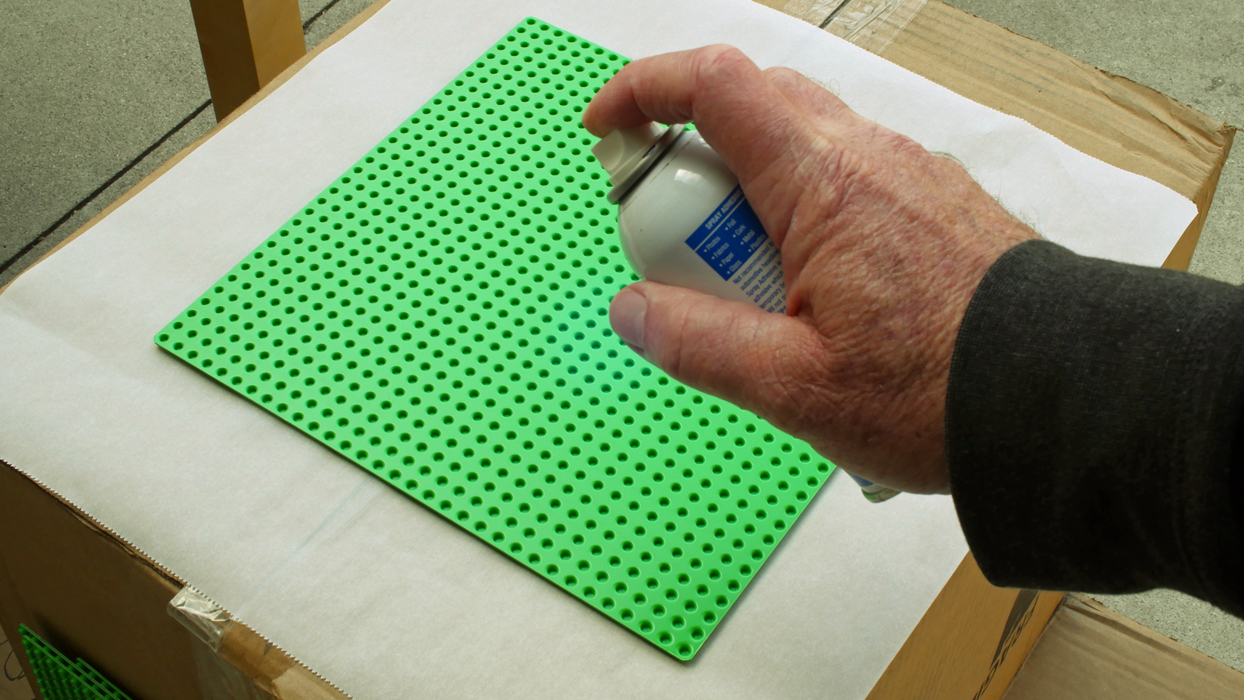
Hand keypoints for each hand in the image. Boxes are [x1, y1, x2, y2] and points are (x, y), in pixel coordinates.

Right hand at [582, 46, 1036, 493]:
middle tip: (678, 247)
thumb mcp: (795, 387)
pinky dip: (798, 216)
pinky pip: (841, 181)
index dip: (645, 88)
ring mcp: (905, 173)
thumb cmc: (942, 390)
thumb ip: (698, 342)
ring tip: (754, 294)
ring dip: (746, 199)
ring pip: (795, 147)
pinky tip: (811, 295)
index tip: (606, 129)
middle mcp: (866, 157)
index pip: (716, 85)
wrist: (1067, 397)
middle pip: (749, 110)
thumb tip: (633, 310)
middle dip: (690, 164)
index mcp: (824, 184)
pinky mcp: (929, 201)